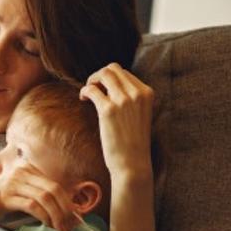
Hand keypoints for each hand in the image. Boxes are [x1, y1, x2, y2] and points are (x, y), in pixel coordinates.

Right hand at [0, 163, 76, 230]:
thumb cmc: (0, 198)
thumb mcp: (20, 189)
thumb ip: (38, 192)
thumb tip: (67, 211)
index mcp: (27, 169)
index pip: (54, 184)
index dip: (67, 201)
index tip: (74, 216)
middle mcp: (21, 173)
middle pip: (53, 189)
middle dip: (65, 209)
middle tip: (70, 224)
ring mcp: (13, 184)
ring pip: (44, 197)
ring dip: (56, 215)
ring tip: (60, 228)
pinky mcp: (6, 197)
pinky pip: (32, 205)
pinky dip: (43, 217)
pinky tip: (47, 225)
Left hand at [80, 62, 154, 178]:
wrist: (132, 162)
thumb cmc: (133, 141)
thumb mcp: (139, 114)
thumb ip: (131, 99)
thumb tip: (109, 87)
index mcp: (147, 93)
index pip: (124, 73)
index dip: (109, 79)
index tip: (102, 90)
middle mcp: (137, 93)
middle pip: (113, 69)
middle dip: (99, 76)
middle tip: (92, 89)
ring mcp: (124, 100)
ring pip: (104, 74)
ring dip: (92, 81)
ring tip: (87, 94)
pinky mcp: (108, 109)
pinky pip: (91, 89)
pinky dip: (84, 91)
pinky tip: (83, 100)